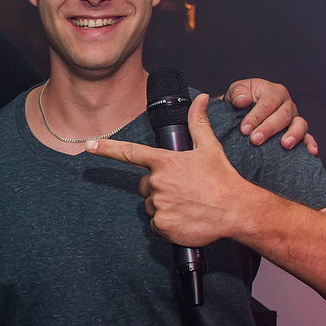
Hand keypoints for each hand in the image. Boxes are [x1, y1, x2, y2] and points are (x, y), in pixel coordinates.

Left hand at [86, 94, 256, 248]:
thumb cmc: (223, 179)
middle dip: (158, 187)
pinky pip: (156, 225)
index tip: (88, 145)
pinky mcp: (162, 225)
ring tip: (188, 204)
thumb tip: (201, 99)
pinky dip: (167, 224)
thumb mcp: (210, 148)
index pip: (130, 152)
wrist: (237, 211)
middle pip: (145, 186)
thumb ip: (198, 123)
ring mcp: (159, 205)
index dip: (107, 148)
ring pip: (151, 206)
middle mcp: (158, 182)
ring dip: (164, 206)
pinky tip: (185, 219)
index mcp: (165, 162)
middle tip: (182, 189)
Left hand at [223, 78, 317, 154]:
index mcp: (274, 92)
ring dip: (293, 135)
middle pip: (283, 115)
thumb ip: (238, 93)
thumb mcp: (236, 91)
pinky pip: (308, 138)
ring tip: (284, 145)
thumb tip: (242, 101)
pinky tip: (311, 152)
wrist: (242, 112)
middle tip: (255, 140)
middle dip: (269, 129)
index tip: (244, 129)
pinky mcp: (298, 133)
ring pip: (300, 125)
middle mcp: (287, 104)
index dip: (256, 116)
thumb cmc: (241, 100)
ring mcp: (295, 119)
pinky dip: (310, 144)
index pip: (268, 103)